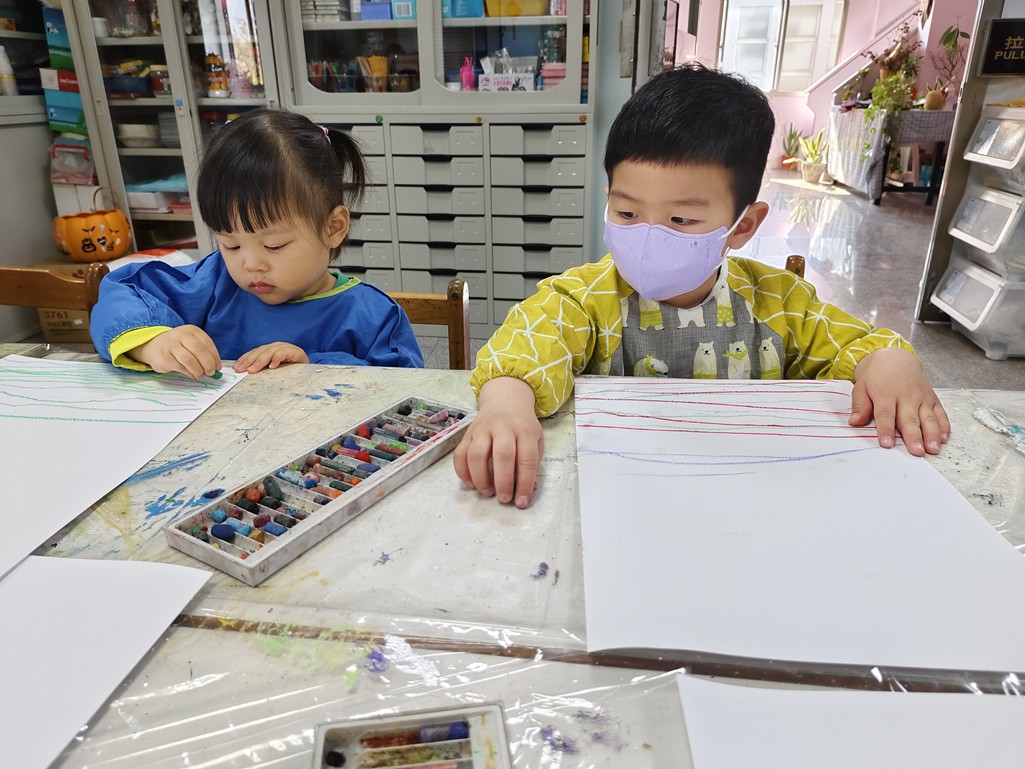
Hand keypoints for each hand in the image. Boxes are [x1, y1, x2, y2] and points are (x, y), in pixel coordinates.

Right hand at [131, 325, 220, 379]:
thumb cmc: (178, 346)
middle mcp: (181, 335)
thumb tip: (216, 367)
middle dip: (208, 364)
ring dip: (198, 370)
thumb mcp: (191, 342)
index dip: (215, 357)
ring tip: (200, 375)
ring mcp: (171, 345)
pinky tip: (192, 374)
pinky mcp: (164, 357)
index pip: (208, 343)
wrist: (153, 346)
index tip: (218, 367)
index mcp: (191, 330)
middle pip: (199, 351)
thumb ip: (203, 352)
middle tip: (211, 372)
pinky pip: (180, 367)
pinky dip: (189, 373)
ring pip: (189, 360)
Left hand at [233, 342, 308, 372]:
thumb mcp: (273, 371)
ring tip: (253, 370)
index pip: (254, 353)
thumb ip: (262, 370)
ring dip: (260, 361)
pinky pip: (283, 353)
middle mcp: (275, 347)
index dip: (244, 359)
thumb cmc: (291, 373)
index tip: (236, 368)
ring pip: (269, 352)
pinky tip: (272, 366)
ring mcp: (285, 348)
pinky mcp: (295, 351)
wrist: (310, 372)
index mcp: (269, 350)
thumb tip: (246, 374)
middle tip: (241, 370)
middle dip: (249, 360)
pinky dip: (277, 358)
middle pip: (259, 351)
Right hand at [454, 377, 543, 508]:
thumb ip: (532, 463)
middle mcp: (503, 428)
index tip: (522, 502)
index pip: (527, 458)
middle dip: (503, 481)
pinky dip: (462, 472)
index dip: (524, 483)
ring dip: (481, 478)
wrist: (505, 400)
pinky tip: (471, 484)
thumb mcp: (536, 440)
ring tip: (487, 492)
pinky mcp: (467, 434)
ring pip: (477, 454)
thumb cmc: (522, 426)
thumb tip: (526, 491)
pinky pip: (460, 454)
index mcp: (525, 430)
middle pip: (502, 455)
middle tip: (504, 499)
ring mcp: (482, 429)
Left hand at [849, 347, 950, 455]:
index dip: (886, 430)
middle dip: (914, 436)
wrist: (896, 359)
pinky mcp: (933, 399)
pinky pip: (940, 413)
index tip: (886, 444)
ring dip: (932, 434)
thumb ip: (860, 405)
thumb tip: (854, 422)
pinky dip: (944, 426)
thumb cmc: (876, 377)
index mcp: (886, 394)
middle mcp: (906, 397)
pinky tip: (944, 438)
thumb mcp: (861, 387)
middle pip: (910, 419)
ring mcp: (922, 398)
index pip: (886, 414)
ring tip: (933, 449)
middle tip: (916, 451)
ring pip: (928, 418)